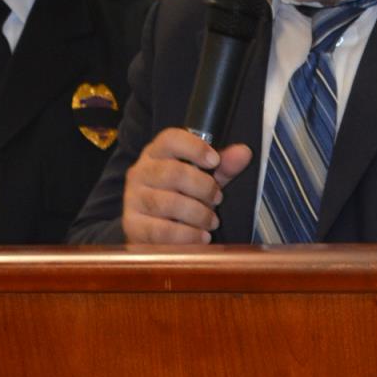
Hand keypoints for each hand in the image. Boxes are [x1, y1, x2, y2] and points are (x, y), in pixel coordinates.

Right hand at [121, 129, 253, 245]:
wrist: (148, 228)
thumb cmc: (177, 197)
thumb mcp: (202, 178)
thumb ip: (223, 166)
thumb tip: (244, 153)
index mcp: (156, 153)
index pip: (170, 139)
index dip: (195, 147)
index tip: (215, 160)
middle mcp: (141, 172)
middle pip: (173, 173)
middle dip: (203, 187)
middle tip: (217, 198)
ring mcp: (134, 199)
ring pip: (168, 203)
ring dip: (198, 214)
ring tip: (211, 221)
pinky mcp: (133, 225)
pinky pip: (162, 231)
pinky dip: (187, 235)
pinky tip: (201, 237)